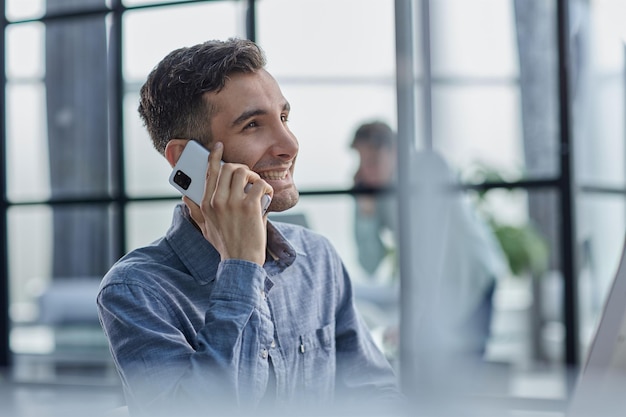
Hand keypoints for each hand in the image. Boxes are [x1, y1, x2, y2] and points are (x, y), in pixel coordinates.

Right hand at [183, 142, 273, 264]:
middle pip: (228, 168)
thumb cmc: (225, 245)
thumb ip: (195, 211)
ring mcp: (233, 203)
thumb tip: (185, 197)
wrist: (241, 262)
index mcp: (205, 204)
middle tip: (247, 177)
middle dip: (240, 168)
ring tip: (256, 186)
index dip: (214, 156)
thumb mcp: (205, 228)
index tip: (218, 147)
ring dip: (253, 176)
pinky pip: (259, 184)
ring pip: (243, 172)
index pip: (208, 173)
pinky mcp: (250, 206)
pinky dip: (265, 187)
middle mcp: (217, 201)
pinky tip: (266, 195)